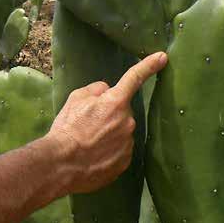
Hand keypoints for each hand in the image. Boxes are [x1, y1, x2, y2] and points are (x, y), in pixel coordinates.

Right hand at [47, 52, 167, 195]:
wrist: (61, 165)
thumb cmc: (67, 129)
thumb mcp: (75, 99)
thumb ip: (96, 90)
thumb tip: (106, 90)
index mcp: (115, 102)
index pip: (135, 78)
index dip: (149, 65)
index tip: (162, 57)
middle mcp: (128, 120)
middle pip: (122, 112)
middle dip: (109, 115)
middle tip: (89, 126)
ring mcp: (128, 142)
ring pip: (122, 132)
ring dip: (110, 134)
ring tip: (89, 143)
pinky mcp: (126, 160)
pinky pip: (121, 150)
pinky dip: (110, 151)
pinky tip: (95, 156)